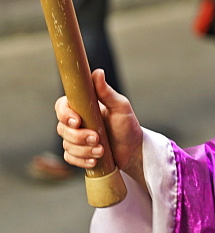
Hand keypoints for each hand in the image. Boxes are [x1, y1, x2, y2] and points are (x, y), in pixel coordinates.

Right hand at [55, 70, 144, 187]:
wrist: (134, 150)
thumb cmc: (128, 125)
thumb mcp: (120, 107)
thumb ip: (106, 92)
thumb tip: (97, 72)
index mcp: (83, 107)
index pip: (62, 106)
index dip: (64, 114)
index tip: (77, 121)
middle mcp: (77, 122)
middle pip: (61, 128)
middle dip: (78, 136)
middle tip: (97, 138)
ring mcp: (76, 139)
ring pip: (66, 144)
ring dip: (83, 150)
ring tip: (101, 150)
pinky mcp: (79, 153)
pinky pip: (70, 158)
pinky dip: (81, 160)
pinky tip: (94, 161)